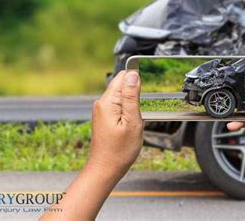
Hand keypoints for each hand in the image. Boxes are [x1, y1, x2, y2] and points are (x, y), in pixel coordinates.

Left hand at [41, 70, 142, 220]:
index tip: (142, 97)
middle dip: (135, 94)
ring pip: (122, 96)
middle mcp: (102, 103)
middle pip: (122, 85)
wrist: (105, 169)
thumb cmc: (119, 151)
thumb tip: (133, 75)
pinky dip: (128, 112)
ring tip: (133, 123)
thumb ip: (132, 96)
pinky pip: (119, 106)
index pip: (123, 76)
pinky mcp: (104, 117)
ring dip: (132, 105)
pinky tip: (129, 125)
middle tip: (137, 115)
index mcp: (108, 101)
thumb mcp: (132, 122)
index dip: (136, 81)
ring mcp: (102, 110)